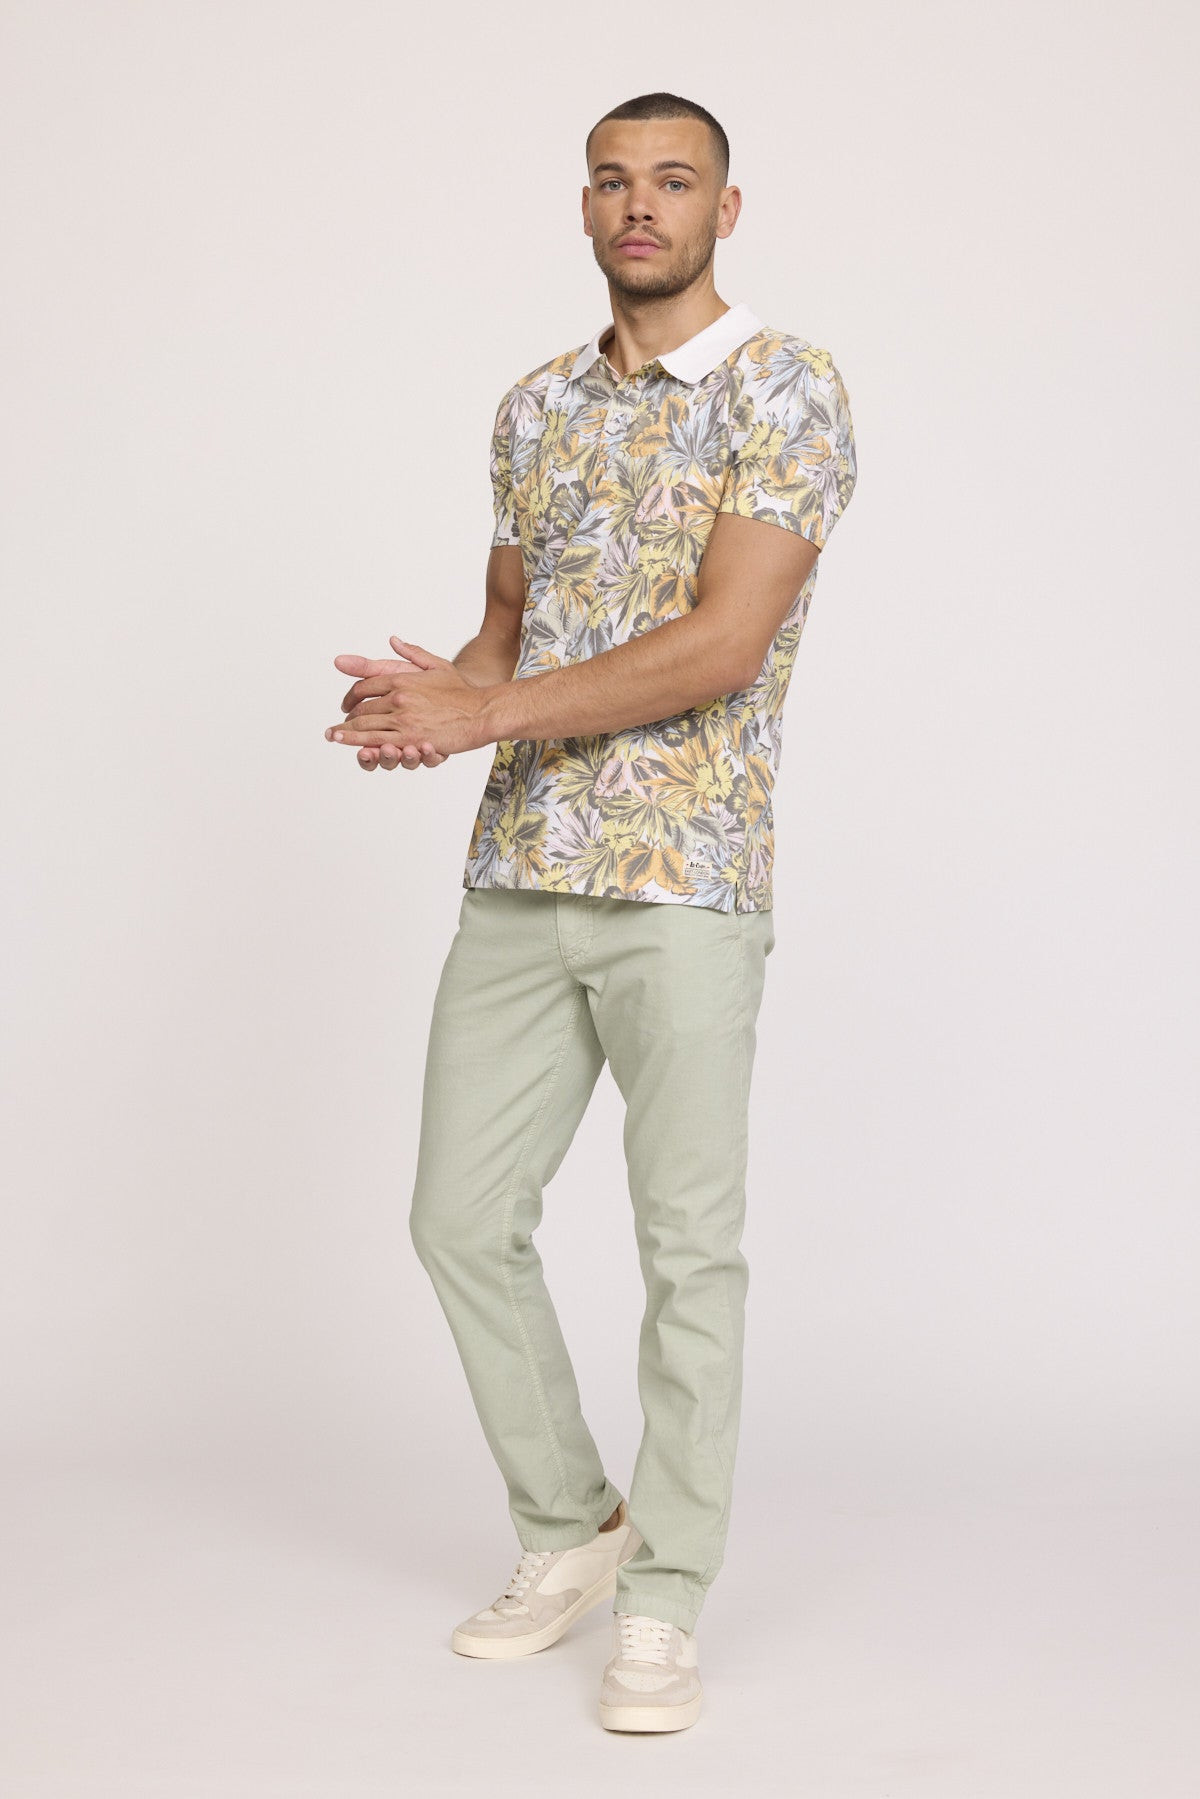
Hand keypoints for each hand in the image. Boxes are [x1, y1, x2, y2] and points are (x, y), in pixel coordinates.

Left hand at [326, 636, 485, 767]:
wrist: (481, 711)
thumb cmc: (462, 691)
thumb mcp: (436, 665)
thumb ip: (413, 653)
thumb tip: (393, 640)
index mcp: (402, 679)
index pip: (366, 686)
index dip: (352, 696)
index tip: (347, 703)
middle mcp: (398, 697)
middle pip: (362, 707)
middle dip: (347, 717)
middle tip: (338, 725)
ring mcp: (403, 718)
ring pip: (365, 725)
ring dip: (346, 732)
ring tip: (333, 735)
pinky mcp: (410, 738)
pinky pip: (379, 741)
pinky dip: (360, 743)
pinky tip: (351, 745)